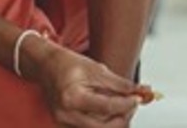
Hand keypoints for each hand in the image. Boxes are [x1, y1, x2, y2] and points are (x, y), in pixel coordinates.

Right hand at [23, 39, 139, 126]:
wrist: (46, 66)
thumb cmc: (68, 64)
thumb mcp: (96, 69)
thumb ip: (119, 84)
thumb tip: (140, 92)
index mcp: (72, 97)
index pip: (107, 107)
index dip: (127, 104)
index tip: (139, 98)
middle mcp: (66, 114)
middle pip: (103, 126)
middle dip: (123, 116)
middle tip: (133, 103)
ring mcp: (64, 122)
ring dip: (115, 120)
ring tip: (123, 104)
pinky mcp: (65, 125)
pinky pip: (90, 127)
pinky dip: (103, 121)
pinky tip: (110, 109)